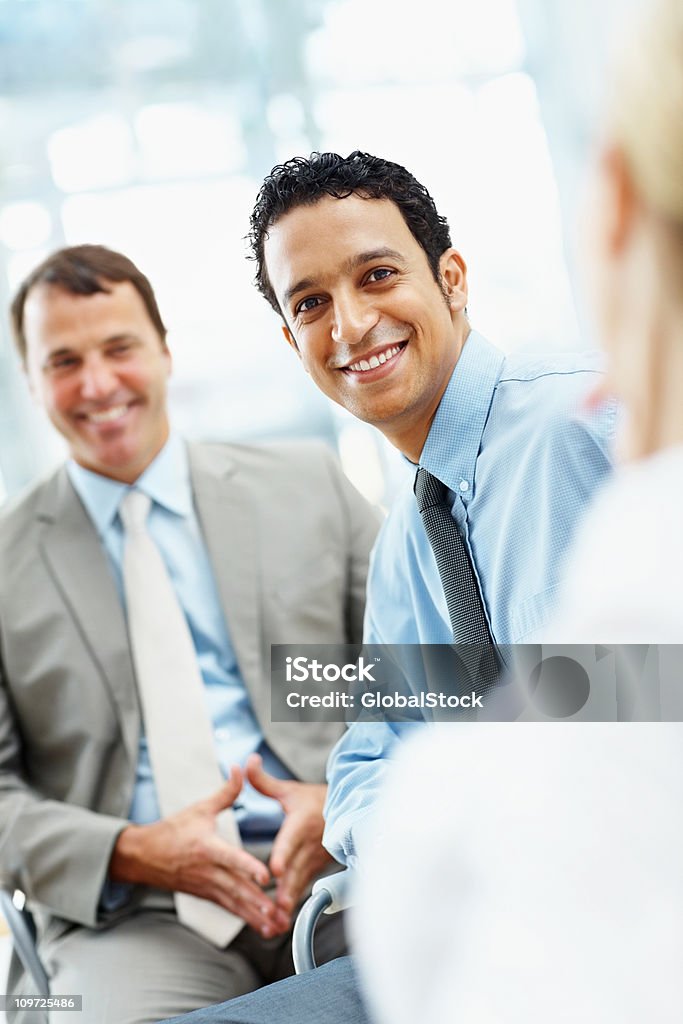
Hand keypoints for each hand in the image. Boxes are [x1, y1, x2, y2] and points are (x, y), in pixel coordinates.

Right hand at [109, 766, 288, 936]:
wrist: (143, 857)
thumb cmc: (172, 832)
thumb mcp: (199, 809)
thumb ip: (225, 793)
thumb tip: (240, 769)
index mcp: (207, 847)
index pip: (230, 858)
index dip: (248, 867)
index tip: (266, 877)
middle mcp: (208, 871)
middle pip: (237, 889)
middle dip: (259, 903)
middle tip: (280, 913)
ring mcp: (207, 887)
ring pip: (235, 904)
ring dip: (256, 916)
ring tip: (277, 926)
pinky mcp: (207, 896)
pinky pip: (229, 909)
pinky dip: (247, 919)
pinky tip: (263, 928)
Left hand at [245, 753, 332, 917]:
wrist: (346, 808)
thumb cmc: (314, 800)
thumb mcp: (289, 790)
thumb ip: (264, 782)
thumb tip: (246, 762)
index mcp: (300, 823)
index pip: (290, 840)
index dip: (283, 854)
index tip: (274, 869)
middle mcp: (309, 844)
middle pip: (295, 868)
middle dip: (285, 888)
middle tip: (276, 906)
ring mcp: (315, 859)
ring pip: (301, 881)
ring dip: (291, 899)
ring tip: (279, 918)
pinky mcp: (317, 869)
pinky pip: (305, 886)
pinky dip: (296, 902)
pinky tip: (285, 919)